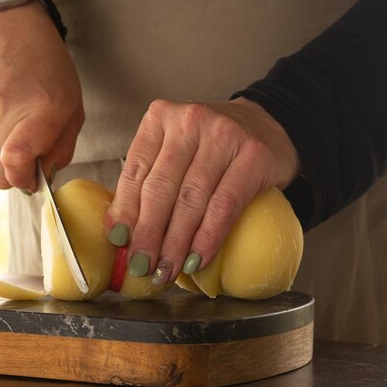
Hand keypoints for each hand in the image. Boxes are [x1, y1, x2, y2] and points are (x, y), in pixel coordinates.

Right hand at [0, 1, 82, 190]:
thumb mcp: (72, 108)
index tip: (34, 176)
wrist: (6, 29)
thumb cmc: (48, 72)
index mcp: (38, 110)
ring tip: (12, 133)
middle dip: (12, 177)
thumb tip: (40, 177)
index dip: (23, 179)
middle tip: (27, 161)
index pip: (15, 161)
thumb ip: (60, 150)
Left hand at [105, 98, 299, 283]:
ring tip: (166, 270)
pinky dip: (208, 237)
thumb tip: (121, 234)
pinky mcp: (254, 156)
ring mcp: (224, 135)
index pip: (135, 170)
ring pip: (191, 200)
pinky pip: (225, 205)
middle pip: (161, 187)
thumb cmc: (212, 147)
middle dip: (148, 234)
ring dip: (176, 243)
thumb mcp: (175, 150)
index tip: (118, 241)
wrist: (268, 127)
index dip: (124, 209)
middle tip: (141, 266)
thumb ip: (150, 180)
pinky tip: (198, 259)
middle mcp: (190, 121)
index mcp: (161, 117)